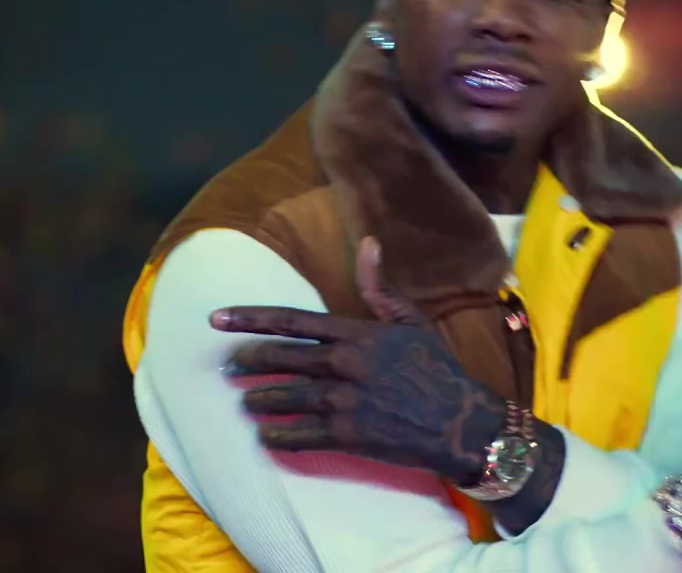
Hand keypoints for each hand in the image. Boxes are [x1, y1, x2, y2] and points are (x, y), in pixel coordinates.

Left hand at [212, 237, 505, 485]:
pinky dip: (277, 437)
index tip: (217, 318)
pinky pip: (300, 436)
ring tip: (246, 402)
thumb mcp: (413, 322)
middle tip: (228, 366)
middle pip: (280, 359)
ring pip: (284, 398)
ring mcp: (344, 402)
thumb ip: (381, 288)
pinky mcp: (348, 436)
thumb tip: (368, 244)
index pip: (292, 320)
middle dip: (248, 362)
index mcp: (357, 334)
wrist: (464, 424)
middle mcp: (345, 365)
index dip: (250, 318)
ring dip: (258, 400)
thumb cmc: (438, 370)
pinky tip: (265, 437)